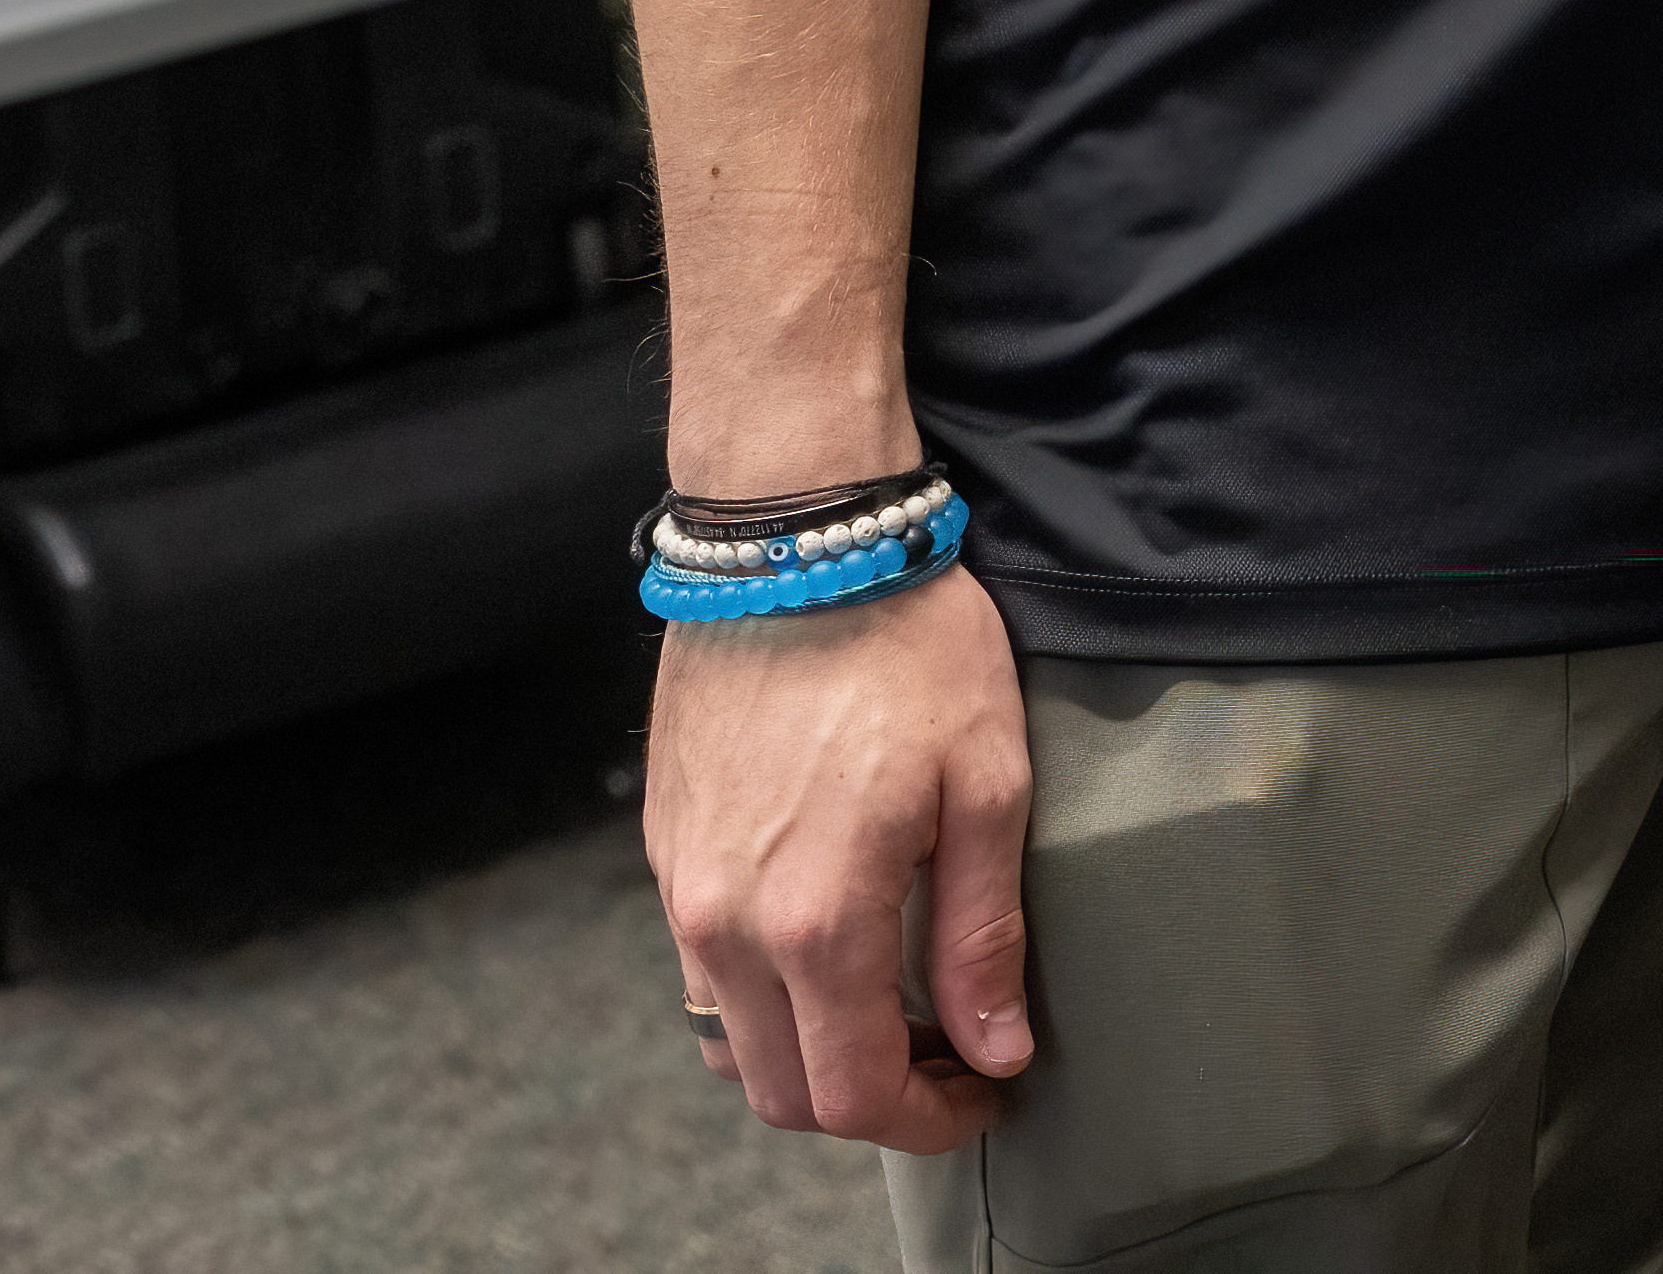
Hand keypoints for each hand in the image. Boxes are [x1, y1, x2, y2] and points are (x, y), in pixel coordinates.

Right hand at [653, 565, 1039, 1149]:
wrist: (793, 542)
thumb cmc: (906, 646)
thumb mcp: (985, 783)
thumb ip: (982, 934)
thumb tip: (995, 1050)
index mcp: (818, 920)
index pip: (857, 1094)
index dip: (928, 1120)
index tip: (985, 1090)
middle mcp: (730, 925)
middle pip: (785, 1094)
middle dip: (873, 1102)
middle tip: (952, 1059)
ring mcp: (684, 892)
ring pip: (732, 1046)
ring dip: (809, 1058)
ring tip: (895, 1010)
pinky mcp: (667, 852)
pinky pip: (703, 975)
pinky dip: (764, 1000)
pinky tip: (832, 948)